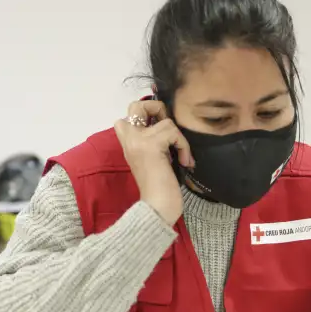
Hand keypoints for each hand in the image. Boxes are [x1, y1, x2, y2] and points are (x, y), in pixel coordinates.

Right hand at [113, 100, 193, 224]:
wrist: (156, 206)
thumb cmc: (157, 187)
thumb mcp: (151, 157)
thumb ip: (152, 140)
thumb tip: (167, 121)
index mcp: (127, 142)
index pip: (130, 113)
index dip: (149, 114)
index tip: (163, 132)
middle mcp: (128, 138)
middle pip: (137, 105)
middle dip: (158, 109)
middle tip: (168, 130)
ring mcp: (138, 140)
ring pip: (166, 122)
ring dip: (179, 139)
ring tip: (181, 156)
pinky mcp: (151, 145)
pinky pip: (174, 133)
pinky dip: (184, 146)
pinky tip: (184, 161)